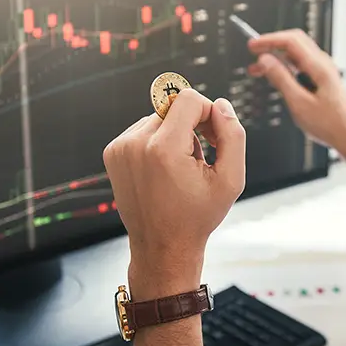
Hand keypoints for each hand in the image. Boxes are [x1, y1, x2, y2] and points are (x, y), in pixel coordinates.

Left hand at [102, 89, 245, 295]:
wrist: (162, 246)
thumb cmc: (198, 216)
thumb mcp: (231, 179)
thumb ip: (233, 135)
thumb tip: (221, 105)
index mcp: (164, 148)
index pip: (189, 99)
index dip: (209, 113)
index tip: (215, 138)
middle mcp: (136, 143)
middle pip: (174, 107)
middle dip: (193, 125)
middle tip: (202, 158)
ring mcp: (120, 147)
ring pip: (159, 118)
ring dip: (175, 134)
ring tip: (182, 167)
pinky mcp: (113, 152)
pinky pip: (143, 130)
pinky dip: (157, 142)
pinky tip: (165, 169)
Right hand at [247, 29, 345, 151]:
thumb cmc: (329, 124)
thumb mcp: (299, 103)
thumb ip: (281, 79)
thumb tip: (265, 60)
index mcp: (319, 67)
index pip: (290, 41)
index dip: (269, 40)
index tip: (253, 45)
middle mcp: (323, 64)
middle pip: (294, 41)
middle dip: (272, 44)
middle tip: (254, 51)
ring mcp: (324, 70)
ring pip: (297, 53)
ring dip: (276, 56)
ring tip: (258, 68)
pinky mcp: (322, 78)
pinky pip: (301, 64)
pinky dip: (285, 65)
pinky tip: (274, 75)